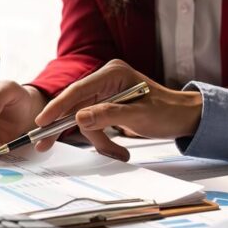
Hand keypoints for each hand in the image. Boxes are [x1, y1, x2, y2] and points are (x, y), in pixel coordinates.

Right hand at [35, 60, 202, 159]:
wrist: (184, 117)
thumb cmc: (168, 112)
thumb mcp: (138, 115)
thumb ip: (108, 115)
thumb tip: (79, 119)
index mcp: (113, 74)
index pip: (78, 90)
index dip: (57, 106)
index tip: (42, 121)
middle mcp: (106, 80)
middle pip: (76, 105)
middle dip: (65, 127)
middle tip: (44, 144)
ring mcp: (106, 93)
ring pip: (85, 120)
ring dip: (98, 140)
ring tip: (118, 153)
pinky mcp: (108, 106)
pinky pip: (95, 124)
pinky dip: (103, 140)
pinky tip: (118, 151)